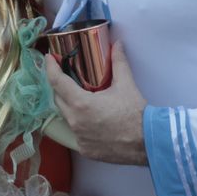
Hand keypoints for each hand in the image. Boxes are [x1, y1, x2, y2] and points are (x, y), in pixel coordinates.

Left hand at [44, 41, 148, 164]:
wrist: (147, 142)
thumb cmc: (136, 114)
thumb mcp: (126, 84)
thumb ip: (118, 62)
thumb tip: (117, 45)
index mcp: (81, 103)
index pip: (57, 82)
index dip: (50, 68)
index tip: (49, 59)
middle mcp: (75, 122)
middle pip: (58, 100)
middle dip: (60, 87)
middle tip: (66, 76)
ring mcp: (79, 138)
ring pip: (67, 118)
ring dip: (71, 106)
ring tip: (81, 98)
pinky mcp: (85, 150)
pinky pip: (77, 134)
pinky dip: (81, 125)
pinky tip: (92, 120)